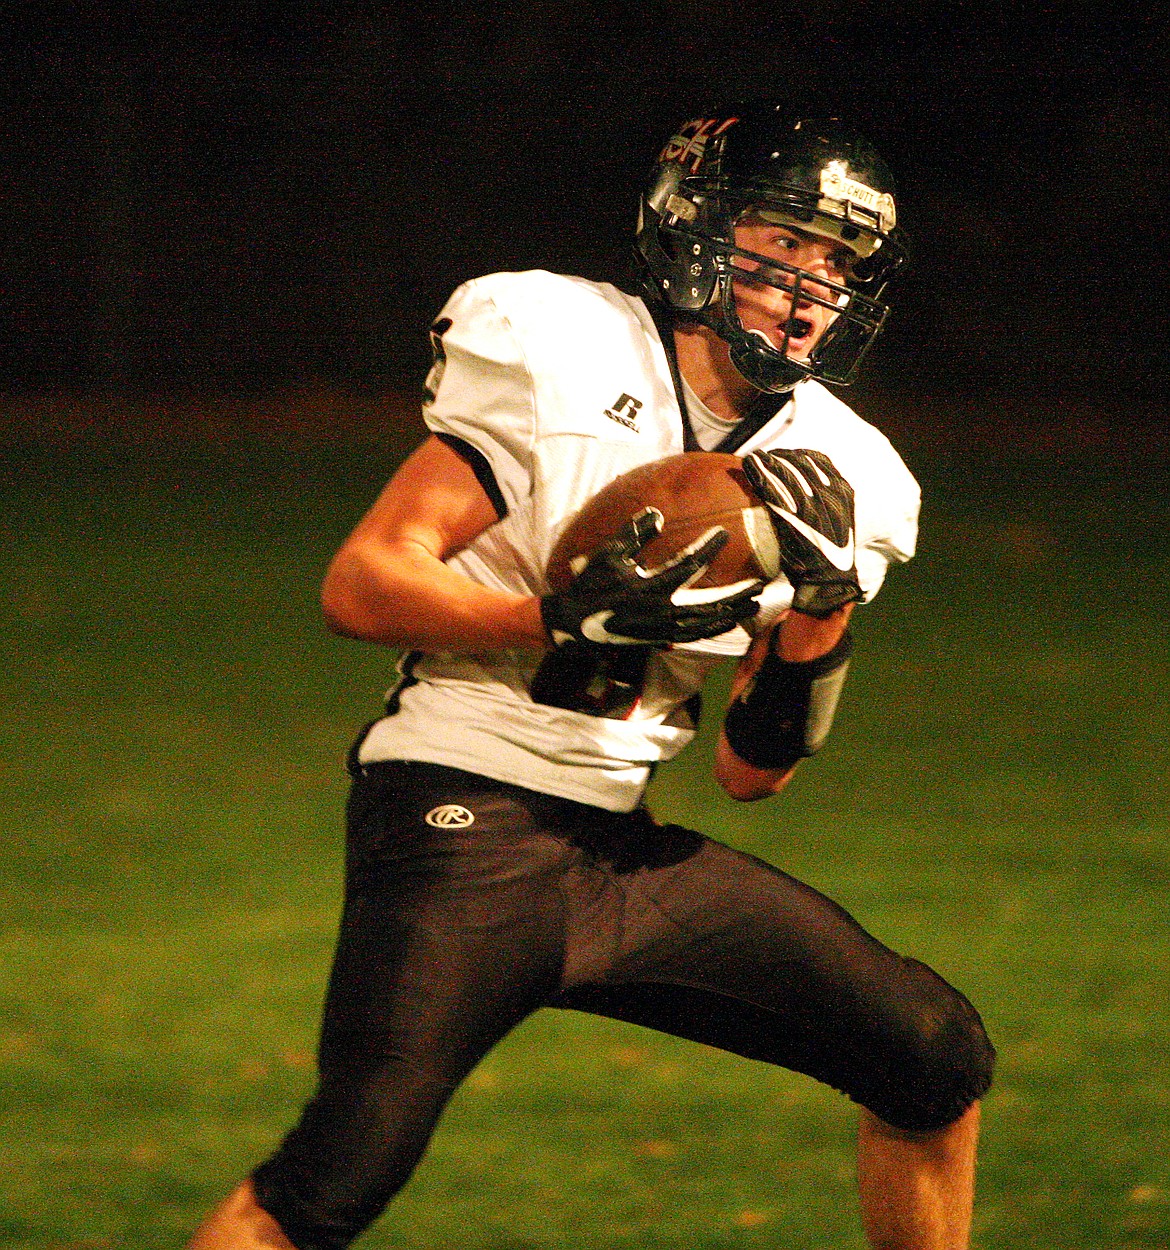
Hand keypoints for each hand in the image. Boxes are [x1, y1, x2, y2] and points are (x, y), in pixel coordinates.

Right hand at [541, 507, 761, 645]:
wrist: (574, 623)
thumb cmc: (591, 585)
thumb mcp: (608, 555)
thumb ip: (633, 535)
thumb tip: (657, 514)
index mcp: (649, 588)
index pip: (688, 566)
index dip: (708, 548)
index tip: (724, 534)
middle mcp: (660, 612)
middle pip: (709, 605)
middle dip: (736, 595)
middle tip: (761, 585)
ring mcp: (662, 629)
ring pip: (705, 625)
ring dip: (731, 615)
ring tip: (753, 605)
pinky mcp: (659, 639)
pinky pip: (693, 636)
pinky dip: (712, 629)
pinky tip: (727, 622)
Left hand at [742, 448, 861, 617]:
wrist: (828, 578)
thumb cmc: (829, 553)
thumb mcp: (837, 523)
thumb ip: (825, 504)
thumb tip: (806, 491)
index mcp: (842, 492)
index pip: (819, 461)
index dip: (799, 455)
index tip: (785, 455)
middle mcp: (828, 493)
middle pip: (800, 463)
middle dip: (780, 457)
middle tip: (764, 457)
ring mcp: (811, 503)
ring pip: (784, 472)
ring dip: (766, 462)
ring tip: (752, 458)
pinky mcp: (793, 515)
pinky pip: (772, 489)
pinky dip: (758, 475)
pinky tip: (748, 468)